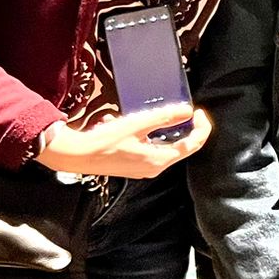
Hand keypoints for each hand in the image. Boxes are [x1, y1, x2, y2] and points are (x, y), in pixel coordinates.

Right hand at [34, 105, 211, 178]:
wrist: (77, 156)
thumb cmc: (105, 141)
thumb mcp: (137, 124)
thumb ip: (164, 117)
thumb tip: (187, 111)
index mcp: (160, 159)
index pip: (193, 144)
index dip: (201, 127)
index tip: (198, 112)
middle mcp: (155, 168)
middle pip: (183, 147)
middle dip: (187, 128)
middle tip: (186, 111)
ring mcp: (145, 168)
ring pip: (167, 147)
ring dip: (166, 130)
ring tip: (155, 114)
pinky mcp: (135, 165)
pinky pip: (152, 149)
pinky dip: (151, 135)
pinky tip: (133, 124)